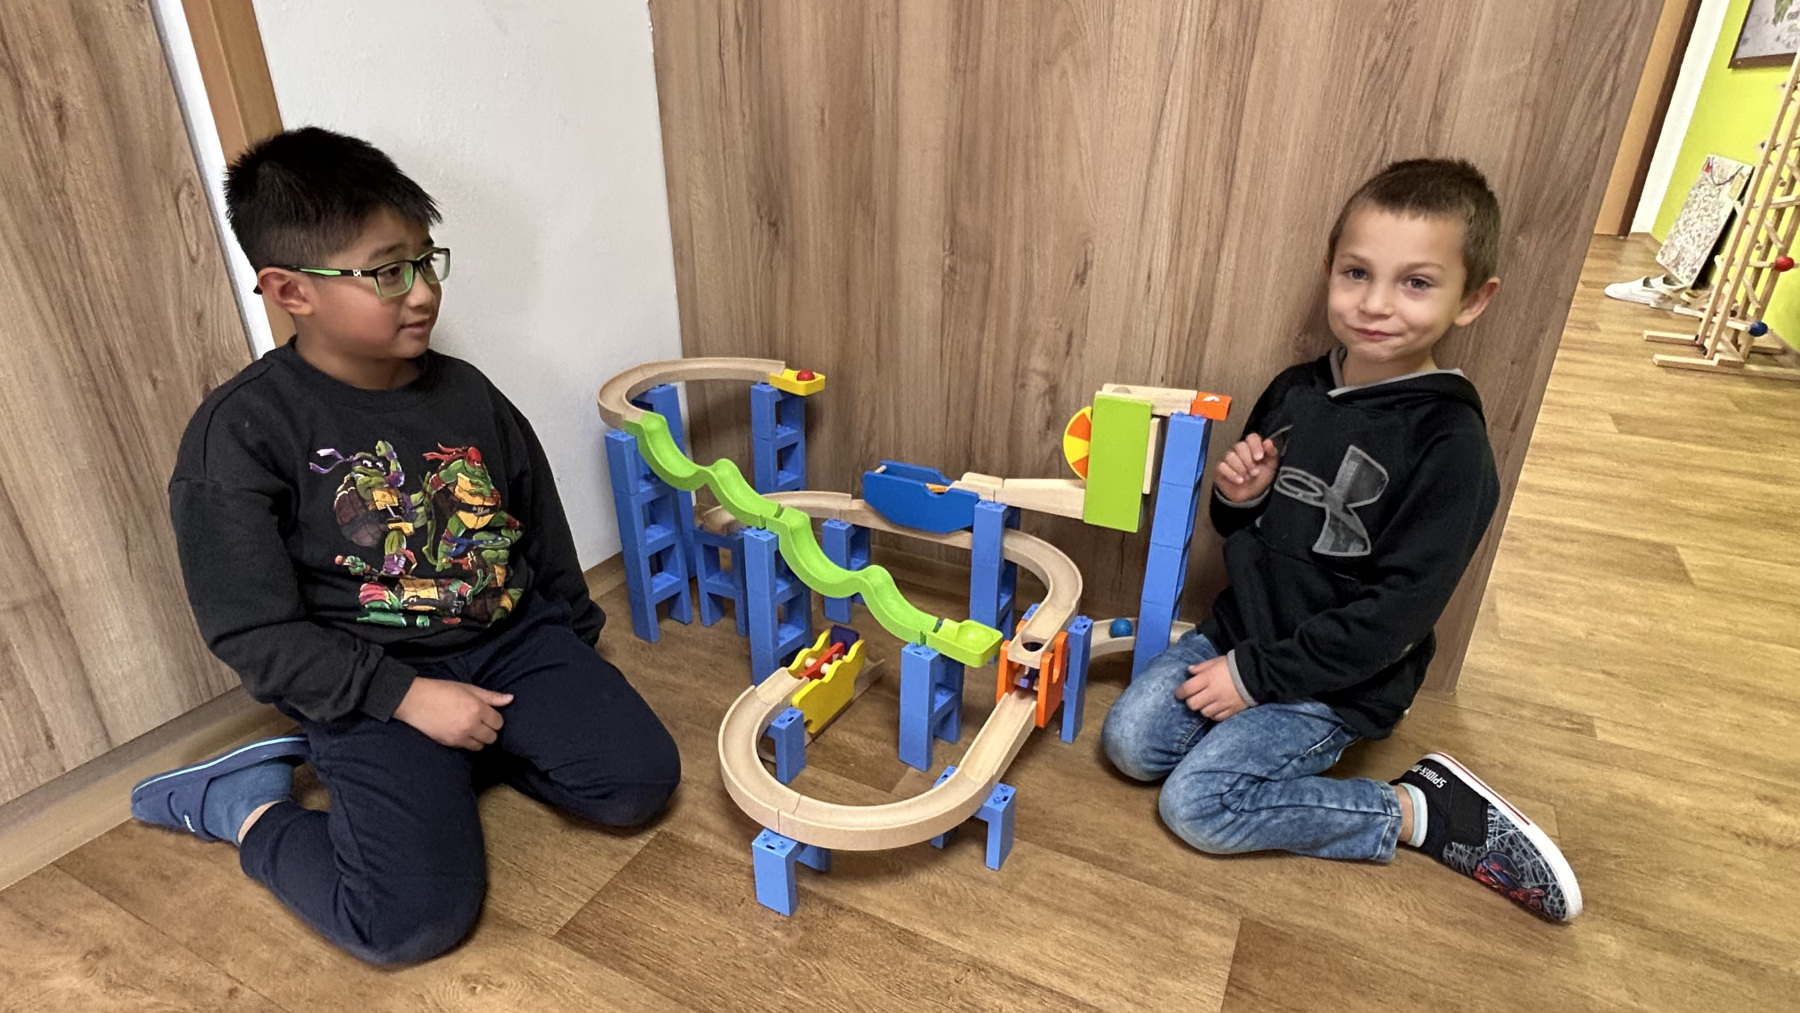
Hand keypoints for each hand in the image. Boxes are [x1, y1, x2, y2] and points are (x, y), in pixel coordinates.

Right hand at [393, 677, 511, 749]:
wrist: (415, 700)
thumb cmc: (442, 690)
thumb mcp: (468, 688)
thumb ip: (490, 696)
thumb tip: (510, 699)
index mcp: (477, 709)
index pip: (498, 722)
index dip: (495, 719)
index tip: (488, 715)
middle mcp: (471, 725)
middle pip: (492, 737)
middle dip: (489, 730)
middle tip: (481, 723)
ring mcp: (460, 736)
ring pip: (481, 746)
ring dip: (480, 739)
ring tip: (472, 729)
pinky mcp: (450, 743)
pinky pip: (467, 748)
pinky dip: (468, 743)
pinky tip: (461, 733)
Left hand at [1174, 655, 1249, 720]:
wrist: (1257, 674)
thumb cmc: (1234, 665)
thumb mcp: (1216, 661)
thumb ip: (1202, 667)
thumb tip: (1189, 670)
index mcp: (1207, 678)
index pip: (1187, 689)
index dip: (1180, 693)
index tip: (1179, 693)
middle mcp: (1213, 692)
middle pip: (1193, 704)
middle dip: (1190, 701)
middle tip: (1193, 697)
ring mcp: (1222, 703)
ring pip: (1204, 712)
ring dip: (1202, 708)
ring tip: (1205, 702)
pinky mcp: (1231, 710)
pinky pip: (1217, 717)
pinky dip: (1213, 714)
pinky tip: (1215, 708)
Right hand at [1215, 433, 1278, 502]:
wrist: (1250, 495)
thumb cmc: (1260, 477)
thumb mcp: (1271, 466)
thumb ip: (1271, 453)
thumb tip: (1268, 442)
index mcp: (1252, 447)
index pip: (1251, 438)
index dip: (1255, 446)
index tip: (1259, 458)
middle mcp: (1239, 450)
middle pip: (1240, 446)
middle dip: (1248, 461)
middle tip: (1255, 473)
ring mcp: (1228, 459)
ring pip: (1230, 456)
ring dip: (1241, 469)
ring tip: (1247, 478)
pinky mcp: (1220, 468)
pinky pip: (1222, 466)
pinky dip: (1232, 474)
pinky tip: (1240, 481)